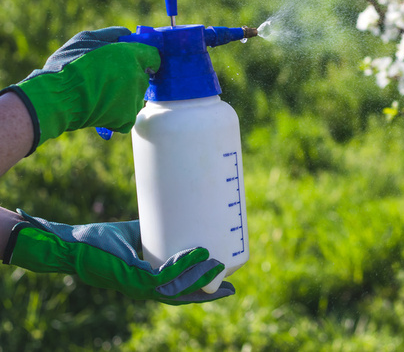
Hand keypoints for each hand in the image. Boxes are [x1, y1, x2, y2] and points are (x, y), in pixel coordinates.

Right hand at [0, 27, 159, 153]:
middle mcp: (138, 78)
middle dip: (130, 76)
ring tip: (100, 94)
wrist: (58, 99)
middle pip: (143, 76)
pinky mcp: (127, 119)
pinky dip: (117, 113)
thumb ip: (112, 35)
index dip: (144, 57)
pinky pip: (127, 114)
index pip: (153, 56)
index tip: (134, 60)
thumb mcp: (86, 38)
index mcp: (131, 56)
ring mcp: (134, 99)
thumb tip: (128, 35)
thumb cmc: (69, 66)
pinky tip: (100, 107)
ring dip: (123, 94)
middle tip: (108, 78)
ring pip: (135, 95)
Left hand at [2, 210, 233, 304]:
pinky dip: (182, 265)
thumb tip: (178, 208)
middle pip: (184, 296)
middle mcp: (145, 289)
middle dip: (209, 293)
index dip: (203, 291)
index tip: (226, 283)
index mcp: (147, 282)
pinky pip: (163, 276)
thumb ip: (154, 229)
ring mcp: (138, 284)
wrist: (71, 244)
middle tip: (232, 286)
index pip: (181, 292)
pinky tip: (198, 254)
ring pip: (177, 289)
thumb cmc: (98, 240)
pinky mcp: (132, 275)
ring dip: (200, 277)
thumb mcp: (135, 234)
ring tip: (219, 263)